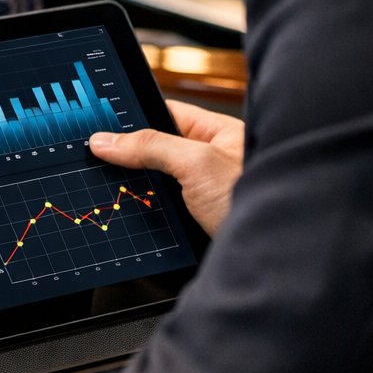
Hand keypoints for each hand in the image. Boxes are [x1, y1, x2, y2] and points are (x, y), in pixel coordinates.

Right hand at [88, 100, 243, 236]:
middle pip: (156, 150)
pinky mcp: (196, 221)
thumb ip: (151, 146)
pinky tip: (128, 214)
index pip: (165, 113)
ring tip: (107, 187)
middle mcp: (210, 160)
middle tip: (96, 160)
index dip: (133, 117)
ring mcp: (203, 192)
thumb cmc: (257, 202)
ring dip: (136, 188)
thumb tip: (107, 140)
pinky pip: (162, 210)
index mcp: (217, 133)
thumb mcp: (197, 163)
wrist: (277, 258)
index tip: (101, 124)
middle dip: (129, 157)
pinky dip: (145, 213)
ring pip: (156, 183)